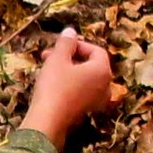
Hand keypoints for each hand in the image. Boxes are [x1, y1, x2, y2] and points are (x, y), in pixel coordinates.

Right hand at [21, 27, 124, 150]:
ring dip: (67, 70)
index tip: (60, 45)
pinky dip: (69, 84)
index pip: (96, 50)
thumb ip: (66, 43)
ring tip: (47, 69)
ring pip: (84, 78)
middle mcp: (105, 85)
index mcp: (102, 70)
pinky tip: (51, 85)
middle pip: (90, 64)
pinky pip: (80, 91)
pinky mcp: (86, 111)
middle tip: (48, 55)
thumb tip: (71, 31)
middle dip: (69, 57)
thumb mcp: (57, 60)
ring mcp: (97, 100)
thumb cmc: (54, 87)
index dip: (77, 45)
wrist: (48, 121)